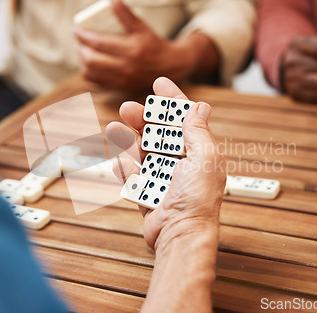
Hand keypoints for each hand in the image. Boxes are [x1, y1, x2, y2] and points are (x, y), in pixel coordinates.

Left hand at [73, 0, 218, 90]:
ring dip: (83, 61)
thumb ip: (126, 14)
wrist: (169, 67)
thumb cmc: (153, 44)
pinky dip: (89, 72)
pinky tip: (90, 64)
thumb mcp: (141, 27)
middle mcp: (126, 67)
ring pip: (91, 72)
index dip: (83, 35)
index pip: (99, 43)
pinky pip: (96, 82)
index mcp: (131, 50)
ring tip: (85, 51)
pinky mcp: (120, 88)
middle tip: (81, 41)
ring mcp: (123, 80)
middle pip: (91, 60)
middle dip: (81, 49)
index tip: (76, 29)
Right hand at [106, 77, 225, 249]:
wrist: (181, 234)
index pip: (184, 119)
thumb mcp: (204, 158)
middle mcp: (180, 163)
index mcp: (197, 152)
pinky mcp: (147, 194)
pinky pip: (132, 177)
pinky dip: (124, 168)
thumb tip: (200, 106)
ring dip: (127, 140)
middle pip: (158, 133)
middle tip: (128, 109)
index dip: (172, 100)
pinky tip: (117, 163)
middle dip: (143, 118)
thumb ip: (198, 132)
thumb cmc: (198, 198)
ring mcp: (162, 178)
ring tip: (113, 129)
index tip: (159, 83)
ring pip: (141, 152)